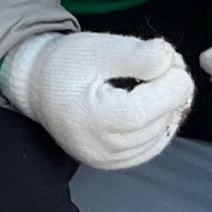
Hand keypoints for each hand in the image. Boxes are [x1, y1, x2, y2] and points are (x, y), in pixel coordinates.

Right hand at [0, 30, 193, 169]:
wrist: (37, 87)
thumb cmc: (64, 64)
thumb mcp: (95, 48)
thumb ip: (134, 54)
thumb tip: (171, 60)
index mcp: (91, 119)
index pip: (145, 110)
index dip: (171, 85)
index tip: (174, 60)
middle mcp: (100, 148)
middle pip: (157, 122)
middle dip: (172, 91)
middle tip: (168, 62)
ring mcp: (107, 160)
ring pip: (159, 135)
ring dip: (168, 107)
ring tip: (157, 79)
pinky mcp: (112, 163)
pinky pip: (151, 146)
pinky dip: (159, 123)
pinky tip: (153, 102)